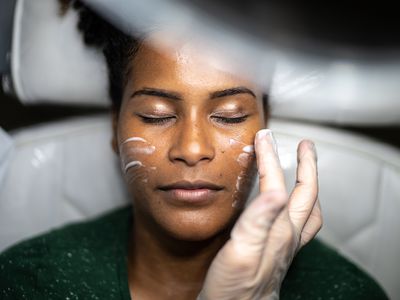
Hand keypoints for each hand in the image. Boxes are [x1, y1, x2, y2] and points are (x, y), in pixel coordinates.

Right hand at [199, 129, 320, 299]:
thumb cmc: (234, 291)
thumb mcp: (243, 253)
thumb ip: (259, 222)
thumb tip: (277, 190)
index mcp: (280, 232)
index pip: (279, 184)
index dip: (271, 158)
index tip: (264, 137)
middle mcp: (288, 237)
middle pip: (306, 195)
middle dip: (307, 166)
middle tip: (304, 146)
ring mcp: (285, 246)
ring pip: (307, 210)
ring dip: (307, 185)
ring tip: (303, 170)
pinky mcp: (276, 254)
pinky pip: (297, 224)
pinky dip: (296, 206)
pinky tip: (282, 206)